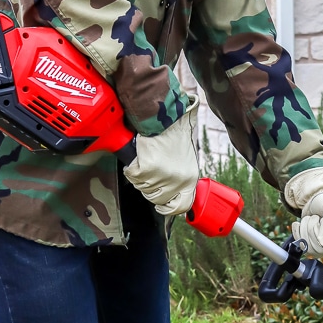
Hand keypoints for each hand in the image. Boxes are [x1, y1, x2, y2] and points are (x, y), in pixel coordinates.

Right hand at [123, 97, 199, 216]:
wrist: (164, 114)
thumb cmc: (175, 131)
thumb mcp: (185, 157)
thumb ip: (180, 176)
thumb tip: (171, 190)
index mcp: (190, 178)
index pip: (181, 206)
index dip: (169, 208)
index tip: (162, 205)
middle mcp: (178, 180)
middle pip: (157, 198)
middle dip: (150, 187)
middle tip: (150, 171)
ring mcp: (162, 176)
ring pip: (142, 187)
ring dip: (140, 175)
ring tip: (146, 158)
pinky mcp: (146, 169)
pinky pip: (132, 175)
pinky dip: (132, 166)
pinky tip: (139, 155)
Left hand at [282, 165, 322, 261]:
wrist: (317, 198)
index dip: (321, 232)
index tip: (322, 219)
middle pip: (317, 247)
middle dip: (311, 227)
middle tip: (317, 217)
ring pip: (308, 247)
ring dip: (304, 229)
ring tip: (312, 219)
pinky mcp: (312, 247)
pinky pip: (301, 247)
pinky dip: (298, 232)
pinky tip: (303, 224)